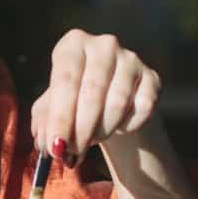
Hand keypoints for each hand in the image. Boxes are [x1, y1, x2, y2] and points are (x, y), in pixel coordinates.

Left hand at [30, 30, 161, 166]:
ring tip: (91, 140)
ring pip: (117, 104)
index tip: (55, 146)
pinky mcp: (153, 78)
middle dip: (80, 130)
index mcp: (73, 44)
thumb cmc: (73, 99)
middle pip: (92, 93)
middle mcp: (103, 45)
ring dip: (102, 131)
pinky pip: (142, 109)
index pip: (65, 80)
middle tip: (72, 154)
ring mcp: (131, 59)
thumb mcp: (51, 105)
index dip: (59, 117)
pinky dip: (128, 126)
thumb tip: (45, 143)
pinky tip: (117, 127)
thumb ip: (44, 122)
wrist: (110, 96)